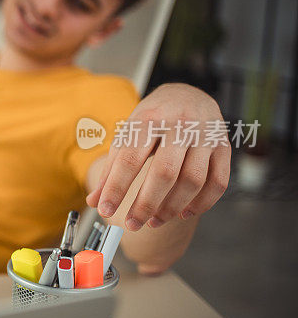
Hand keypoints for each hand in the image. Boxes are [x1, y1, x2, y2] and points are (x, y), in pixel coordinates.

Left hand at [86, 83, 229, 230]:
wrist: (186, 94)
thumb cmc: (152, 119)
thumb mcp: (127, 134)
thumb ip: (111, 168)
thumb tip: (95, 201)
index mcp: (149, 119)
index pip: (130, 158)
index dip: (116, 188)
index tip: (105, 209)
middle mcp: (180, 125)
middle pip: (164, 172)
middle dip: (146, 204)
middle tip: (132, 224)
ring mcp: (206, 135)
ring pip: (193, 180)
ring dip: (172, 207)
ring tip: (154, 221)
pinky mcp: (223, 147)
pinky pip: (218, 182)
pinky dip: (202, 203)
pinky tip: (184, 213)